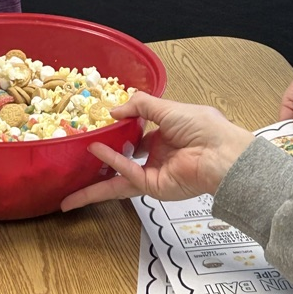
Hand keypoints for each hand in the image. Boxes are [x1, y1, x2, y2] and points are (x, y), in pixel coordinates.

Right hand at [60, 92, 254, 211]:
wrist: (221, 154)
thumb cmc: (202, 127)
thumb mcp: (166, 107)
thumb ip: (139, 106)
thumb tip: (114, 110)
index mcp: (163, 135)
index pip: (134, 136)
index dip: (115, 133)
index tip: (96, 128)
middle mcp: (156, 155)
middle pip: (122, 161)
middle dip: (99, 166)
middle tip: (76, 164)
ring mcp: (154, 173)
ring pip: (118, 177)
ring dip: (96, 177)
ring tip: (70, 181)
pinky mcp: (154, 187)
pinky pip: (128, 174)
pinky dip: (111, 163)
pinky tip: (96, 152)